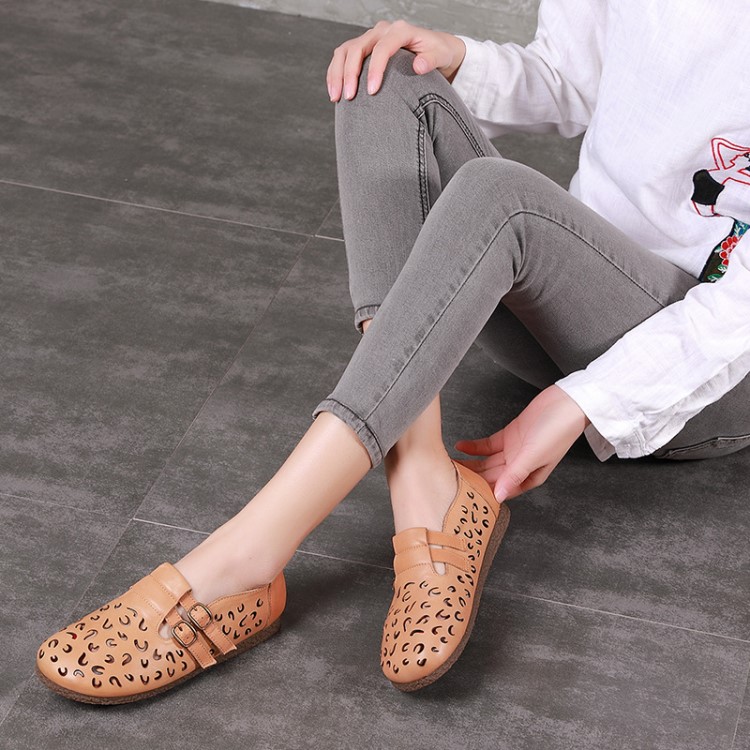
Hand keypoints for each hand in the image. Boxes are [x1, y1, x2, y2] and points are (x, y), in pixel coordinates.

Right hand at [326, 19, 465, 101]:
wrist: (433, 48)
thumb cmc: (437, 53)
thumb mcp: (441, 55)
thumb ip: (431, 60)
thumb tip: (418, 67)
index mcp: (400, 30)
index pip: (381, 48)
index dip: (374, 70)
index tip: (372, 92)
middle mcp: (382, 31)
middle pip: (357, 48)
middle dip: (350, 74)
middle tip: (349, 98)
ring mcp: (370, 38)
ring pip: (345, 51)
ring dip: (337, 74)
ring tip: (336, 98)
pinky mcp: (363, 47)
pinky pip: (343, 57)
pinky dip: (335, 74)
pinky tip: (335, 93)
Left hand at [454, 385, 590, 502]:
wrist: (567, 402)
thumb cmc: (558, 431)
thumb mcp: (534, 455)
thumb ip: (514, 475)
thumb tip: (499, 497)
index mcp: (529, 477)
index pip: (501, 489)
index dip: (483, 492)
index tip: (463, 494)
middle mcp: (520, 466)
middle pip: (491, 476)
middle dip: (472, 478)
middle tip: (449, 477)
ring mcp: (514, 450)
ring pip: (487, 461)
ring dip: (470, 463)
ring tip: (450, 463)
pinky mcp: (509, 435)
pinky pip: (488, 445)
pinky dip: (475, 447)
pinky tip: (460, 447)